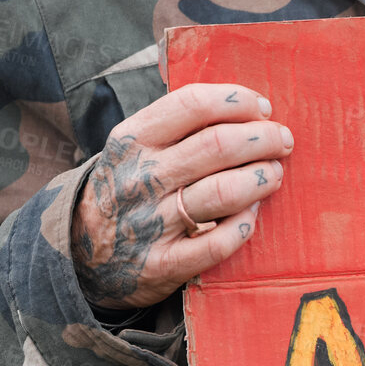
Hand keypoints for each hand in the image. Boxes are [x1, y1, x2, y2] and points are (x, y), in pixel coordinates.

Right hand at [72, 83, 293, 308]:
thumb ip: (176, 126)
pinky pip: (216, 244)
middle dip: (261, 138)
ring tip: (273, 174)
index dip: (237, 101)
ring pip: (222, 193)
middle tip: (282, 141)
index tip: (263, 108)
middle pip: (216, 146)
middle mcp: (140, 178)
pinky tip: (253, 216)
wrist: (82, 257)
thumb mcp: (134, 150)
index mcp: (133, 141)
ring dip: (260, 179)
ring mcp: (150, 223)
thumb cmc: (126, 191)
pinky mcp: (163, 264)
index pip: (192, 105)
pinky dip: (243, 227)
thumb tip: (244, 105)